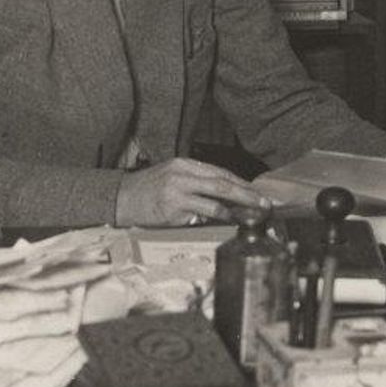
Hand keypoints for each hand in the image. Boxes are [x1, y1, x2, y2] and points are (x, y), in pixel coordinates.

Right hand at [115, 157, 270, 227]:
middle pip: (222, 184)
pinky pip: (200, 216)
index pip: (220, 173)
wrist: (121, 198)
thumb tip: (228, 194)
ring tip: (252, 215)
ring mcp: (177, 193)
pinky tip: (228, 222)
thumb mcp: (173, 175)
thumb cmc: (150, 188)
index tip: (258, 192)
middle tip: (264, 203)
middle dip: (247, 195)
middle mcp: (182, 175)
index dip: (242, 183)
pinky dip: (217, 219)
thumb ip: (197, 181)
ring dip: (236, 210)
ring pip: (214, 201)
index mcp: (185, 164)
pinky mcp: (172, 211)